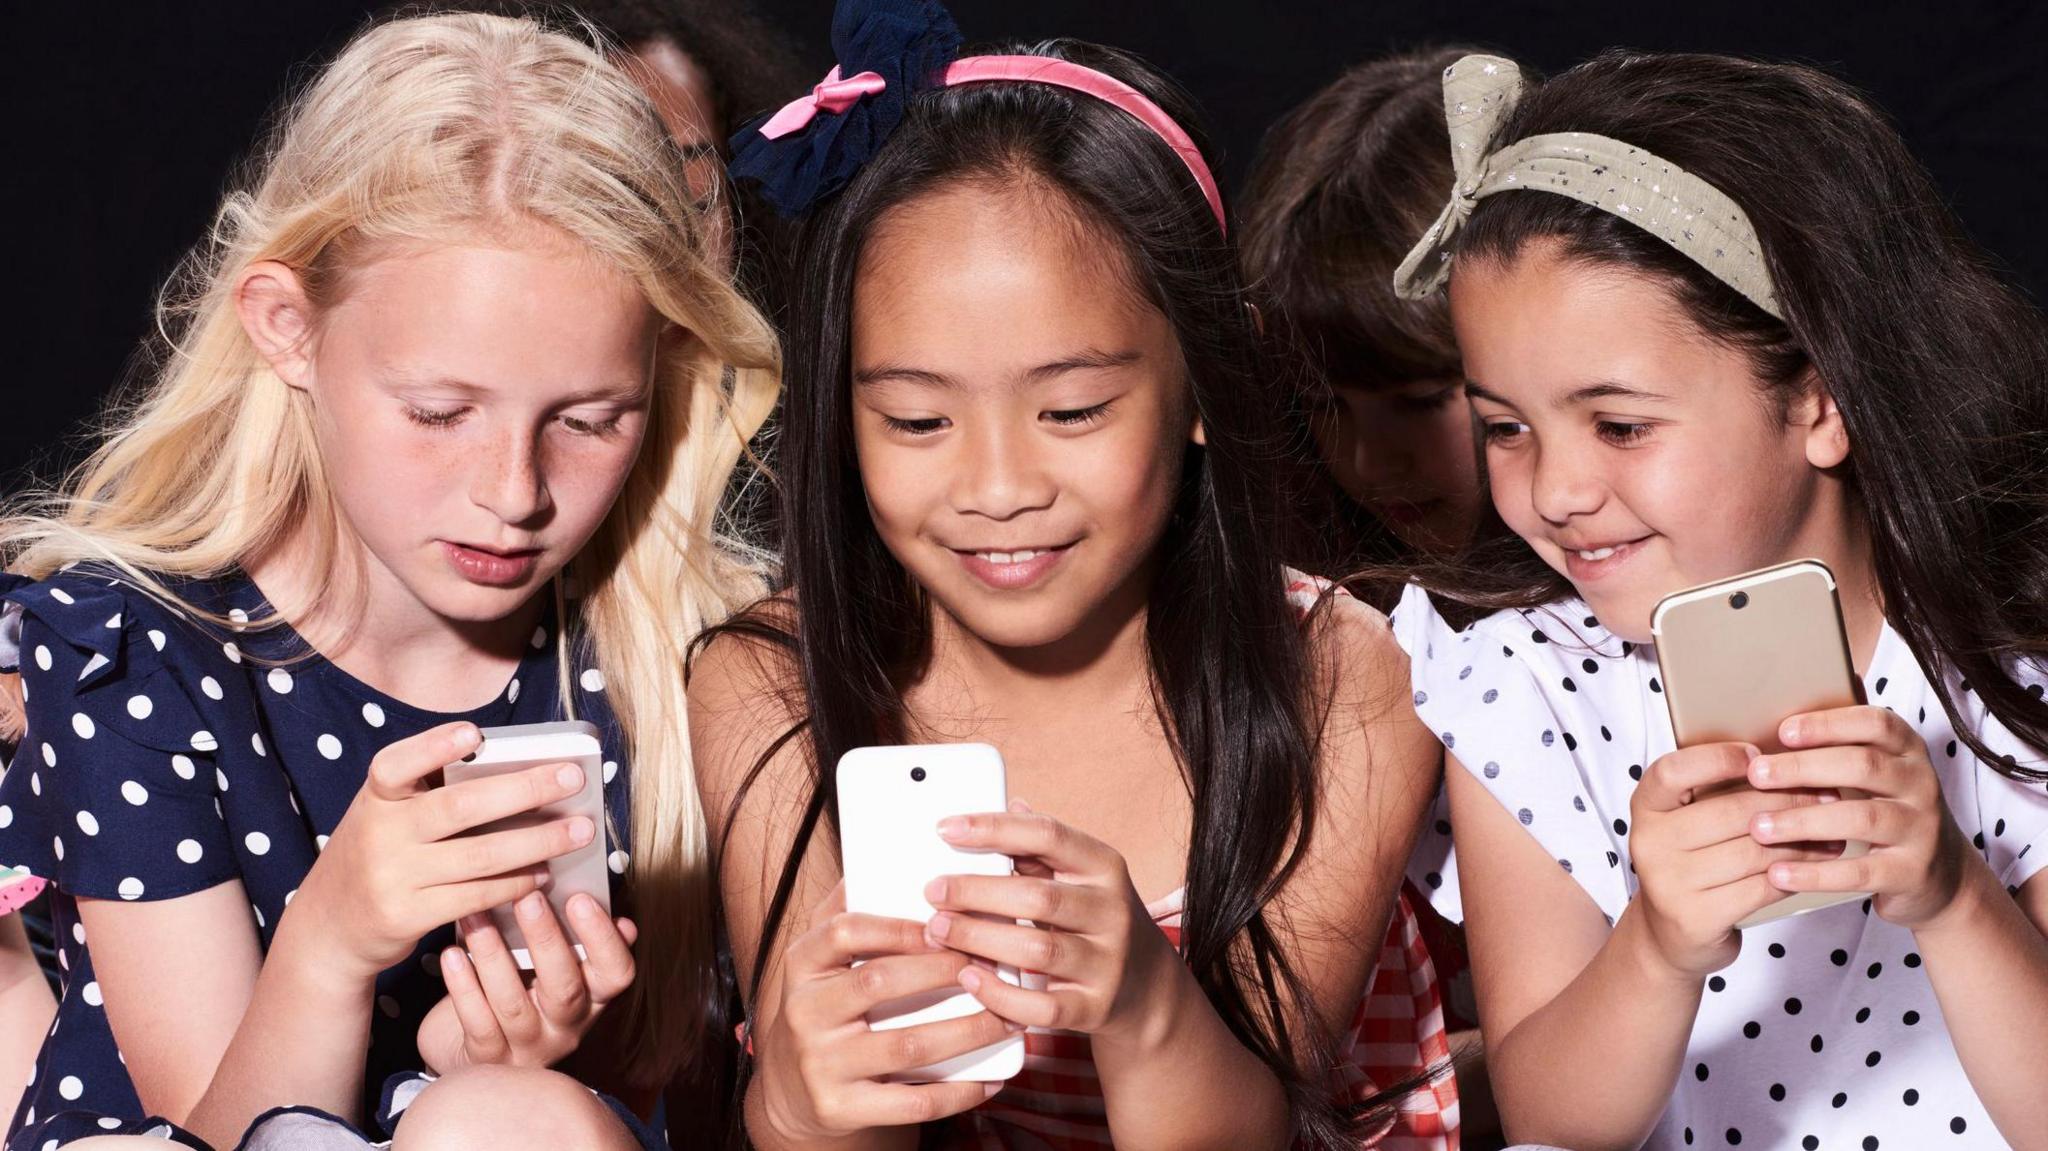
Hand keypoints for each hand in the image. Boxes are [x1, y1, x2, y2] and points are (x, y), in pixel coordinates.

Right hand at [285, 722, 596, 982]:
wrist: (329, 926)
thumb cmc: (380, 853)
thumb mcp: (387, 815)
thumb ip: (430, 793)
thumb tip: (521, 770)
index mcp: (377, 798)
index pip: (395, 764)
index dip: (433, 747)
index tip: (475, 734)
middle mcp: (380, 833)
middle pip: (459, 806)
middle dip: (525, 789)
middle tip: (574, 778)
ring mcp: (392, 877)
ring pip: (479, 856)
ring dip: (538, 842)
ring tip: (581, 831)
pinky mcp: (407, 915)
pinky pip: (475, 897)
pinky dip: (516, 884)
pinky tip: (545, 873)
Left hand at [417, 891, 637, 1073]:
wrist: (469, 1045)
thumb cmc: (517, 986)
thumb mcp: (548, 961)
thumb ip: (569, 932)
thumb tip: (589, 890)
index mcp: (592, 996)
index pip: (616, 973)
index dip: (603, 938)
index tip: (580, 898)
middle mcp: (567, 1026)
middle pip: (565, 988)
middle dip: (545, 939)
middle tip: (525, 895)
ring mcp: (528, 1046)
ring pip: (513, 1004)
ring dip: (492, 955)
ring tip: (474, 915)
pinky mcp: (489, 1059)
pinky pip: (478, 1024)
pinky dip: (463, 987)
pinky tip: (452, 955)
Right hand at [754, 883, 1015, 1140]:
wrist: (792, 1091)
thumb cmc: (824, 1007)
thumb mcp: (820, 957)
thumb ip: (847, 907)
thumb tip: (892, 849)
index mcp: (801, 964)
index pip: (844, 931)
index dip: (898, 925)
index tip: (947, 920)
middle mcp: (805, 1012)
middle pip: (880, 984)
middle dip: (945, 972)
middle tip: (994, 964)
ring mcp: (821, 1065)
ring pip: (906, 1046)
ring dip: (968, 1031)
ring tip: (1009, 1018)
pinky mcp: (841, 1109)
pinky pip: (911, 1103)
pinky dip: (960, 1092)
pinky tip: (993, 1078)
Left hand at [926, 799, 1183, 1045]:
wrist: (1149, 988)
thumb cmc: (1099, 920)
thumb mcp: (1083, 877)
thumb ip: (1043, 848)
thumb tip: (1009, 803)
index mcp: (1104, 867)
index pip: (1049, 834)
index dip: (994, 827)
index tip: (946, 828)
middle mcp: (1112, 911)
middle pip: (1038, 896)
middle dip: (976, 892)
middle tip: (932, 891)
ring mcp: (1107, 962)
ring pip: (1037, 951)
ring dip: (980, 938)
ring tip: (939, 930)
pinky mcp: (1095, 1007)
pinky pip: (1042, 1007)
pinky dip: (1000, 994)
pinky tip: (969, 977)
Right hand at [1628, 744, 1841, 976]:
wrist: (1672, 933)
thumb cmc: (1692, 864)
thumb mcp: (1687, 822)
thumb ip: (1717, 794)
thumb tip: (1787, 763)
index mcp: (1645, 808)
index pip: (1672, 771)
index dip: (1717, 758)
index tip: (1759, 756)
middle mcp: (1649, 843)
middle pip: (1729, 812)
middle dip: (1787, 801)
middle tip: (1828, 796)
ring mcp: (1669, 883)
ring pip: (1753, 851)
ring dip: (1801, 842)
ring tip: (1832, 833)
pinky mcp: (1696, 917)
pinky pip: (1760, 888)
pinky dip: (1794, 875)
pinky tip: (1814, 866)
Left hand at [1748, 705, 1971, 929]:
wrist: (1942, 875)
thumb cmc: (1886, 811)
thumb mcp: (1874, 776)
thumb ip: (1836, 753)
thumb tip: (1764, 739)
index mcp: (1907, 752)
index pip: (1876, 724)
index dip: (1829, 724)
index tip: (1783, 732)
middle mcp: (1921, 785)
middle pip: (1863, 766)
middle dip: (1804, 768)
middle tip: (1756, 774)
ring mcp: (1921, 829)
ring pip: (1861, 818)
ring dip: (1803, 821)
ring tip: (1759, 827)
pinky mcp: (1911, 872)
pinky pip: (1861, 871)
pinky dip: (1816, 873)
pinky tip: (1778, 873)